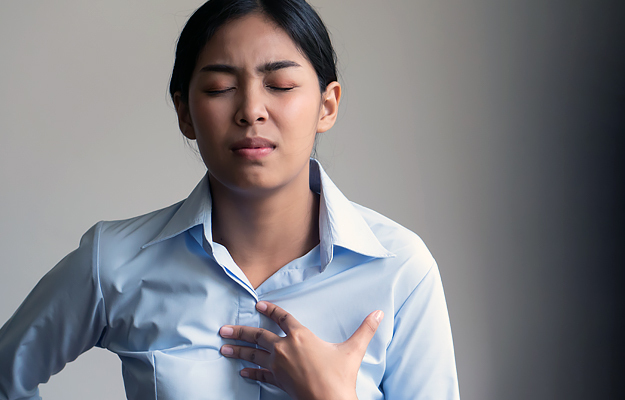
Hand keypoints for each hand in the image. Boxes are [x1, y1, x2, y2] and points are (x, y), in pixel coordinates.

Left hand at [219, 301, 383, 399]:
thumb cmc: (340, 376)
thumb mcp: (353, 350)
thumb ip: (365, 330)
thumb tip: (379, 313)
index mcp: (301, 336)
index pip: (283, 318)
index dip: (271, 310)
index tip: (258, 305)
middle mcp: (285, 348)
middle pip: (258, 335)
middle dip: (240, 331)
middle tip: (223, 329)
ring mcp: (279, 366)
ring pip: (253, 354)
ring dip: (238, 350)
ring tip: (222, 347)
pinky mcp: (278, 381)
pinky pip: (260, 375)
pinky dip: (250, 373)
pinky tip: (241, 373)